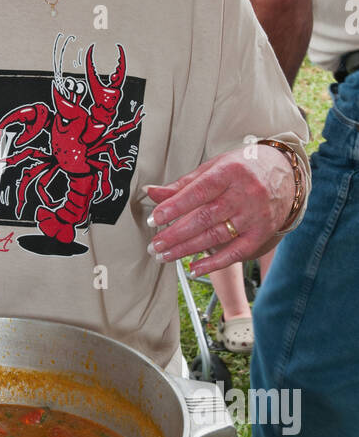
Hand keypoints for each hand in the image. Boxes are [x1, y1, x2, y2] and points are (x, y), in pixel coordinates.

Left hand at [146, 146, 295, 275]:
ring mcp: (255, 215)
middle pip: (205, 217)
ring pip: (216, 236)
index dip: (175, 207)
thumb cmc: (242, 169)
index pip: (198, 192)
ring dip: (187, 249)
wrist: (286, 174)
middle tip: (154, 245)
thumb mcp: (214, 167)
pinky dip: (214, 263)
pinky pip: (235, 252)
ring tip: (164, 256)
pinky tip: (193, 269)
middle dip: (176, 234)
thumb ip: (183, 184)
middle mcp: (245, 194)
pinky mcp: (262, 233)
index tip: (154, 219)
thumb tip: (150, 192)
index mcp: (230, 171)